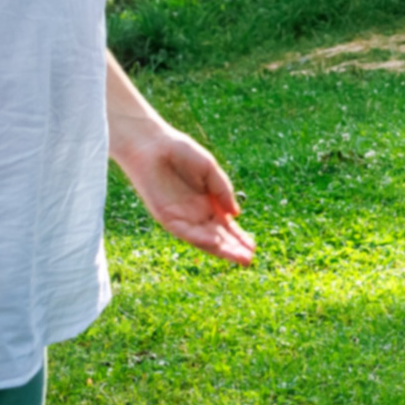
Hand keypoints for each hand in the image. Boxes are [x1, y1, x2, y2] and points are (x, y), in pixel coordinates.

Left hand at [114, 127, 256, 264]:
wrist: (152, 145)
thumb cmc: (181, 152)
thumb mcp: (210, 169)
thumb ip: (223, 191)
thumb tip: (236, 214)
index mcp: (208, 202)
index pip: (225, 225)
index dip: (238, 236)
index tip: (252, 246)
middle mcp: (195, 214)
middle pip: (216, 236)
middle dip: (232, 248)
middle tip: (249, 259)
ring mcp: (181, 217)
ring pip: (203, 239)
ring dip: (220, 249)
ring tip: (239, 257)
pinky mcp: (166, 217)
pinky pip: (185, 232)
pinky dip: (200, 239)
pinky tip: (215, 244)